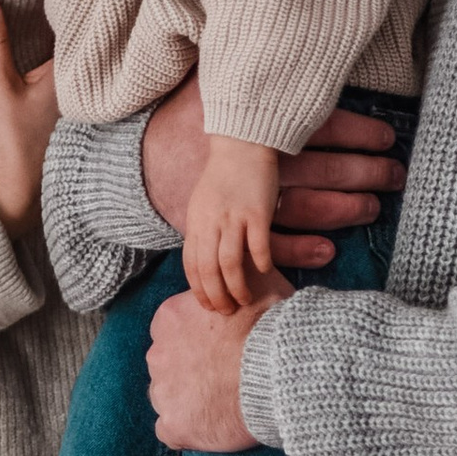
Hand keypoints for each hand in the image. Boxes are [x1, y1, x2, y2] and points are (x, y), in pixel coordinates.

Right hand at [0, 0, 58, 231]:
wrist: (18, 198)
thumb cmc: (15, 146)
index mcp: (74, 78)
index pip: (79, 33)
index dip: (72, 8)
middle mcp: (82, 91)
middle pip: (77, 49)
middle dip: (66, 26)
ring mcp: (74, 109)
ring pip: (68, 68)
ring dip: (57, 50)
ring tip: (41, 20)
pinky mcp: (61, 123)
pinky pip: (60, 85)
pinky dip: (50, 72)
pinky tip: (36, 64)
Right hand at [141, 79, 403, 273]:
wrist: (139, 165)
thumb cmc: (184, 121)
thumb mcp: (210, 86)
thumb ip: (242, 64)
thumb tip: (267, 28)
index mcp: (256, 126)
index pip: (316, 126)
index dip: (355, 132)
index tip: (386, 137)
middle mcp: (254, 164)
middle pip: (321, 169)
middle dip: (364, 173)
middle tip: (394, 175)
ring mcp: (244, 201)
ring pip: (304, 207)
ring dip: (343, 209)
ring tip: (372, 207)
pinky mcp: (231, 232)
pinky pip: (270, 246)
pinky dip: (299, 249)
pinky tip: (328, 250)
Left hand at [149, 287, 267, 451]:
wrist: (279, 371)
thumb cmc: (272, 326)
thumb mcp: (258, 281)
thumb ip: (240, 279)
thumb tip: (248, 267)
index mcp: (170, 317)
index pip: (173, 331)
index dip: (199, 342)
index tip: (223, 349)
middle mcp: (158, 353)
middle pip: (168, 364)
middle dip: (191, 371)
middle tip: (226, 377)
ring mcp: (163, 391)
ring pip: (168, 397)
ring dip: (189, 401)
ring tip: (223, 404)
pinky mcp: (173, 425)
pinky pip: (171, 432)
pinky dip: (189, 431)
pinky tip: (214, 426)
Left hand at [182, 136, 282, 313]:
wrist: (242, 144)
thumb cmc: (223, 176)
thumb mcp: (202, 204)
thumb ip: (203, 231)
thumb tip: (205, 262)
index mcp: (195, 222)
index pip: (191, 265)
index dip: (199, 289)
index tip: (208, 305)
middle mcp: (211, 222)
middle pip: (208, 270)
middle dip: (216, 296)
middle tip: (226, 312)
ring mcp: (234, 218)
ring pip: (231, 263)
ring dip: (237, 287)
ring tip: (245, 300)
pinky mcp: (257, 212)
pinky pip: (259, 246)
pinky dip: (261, 263)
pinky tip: (265, 271)